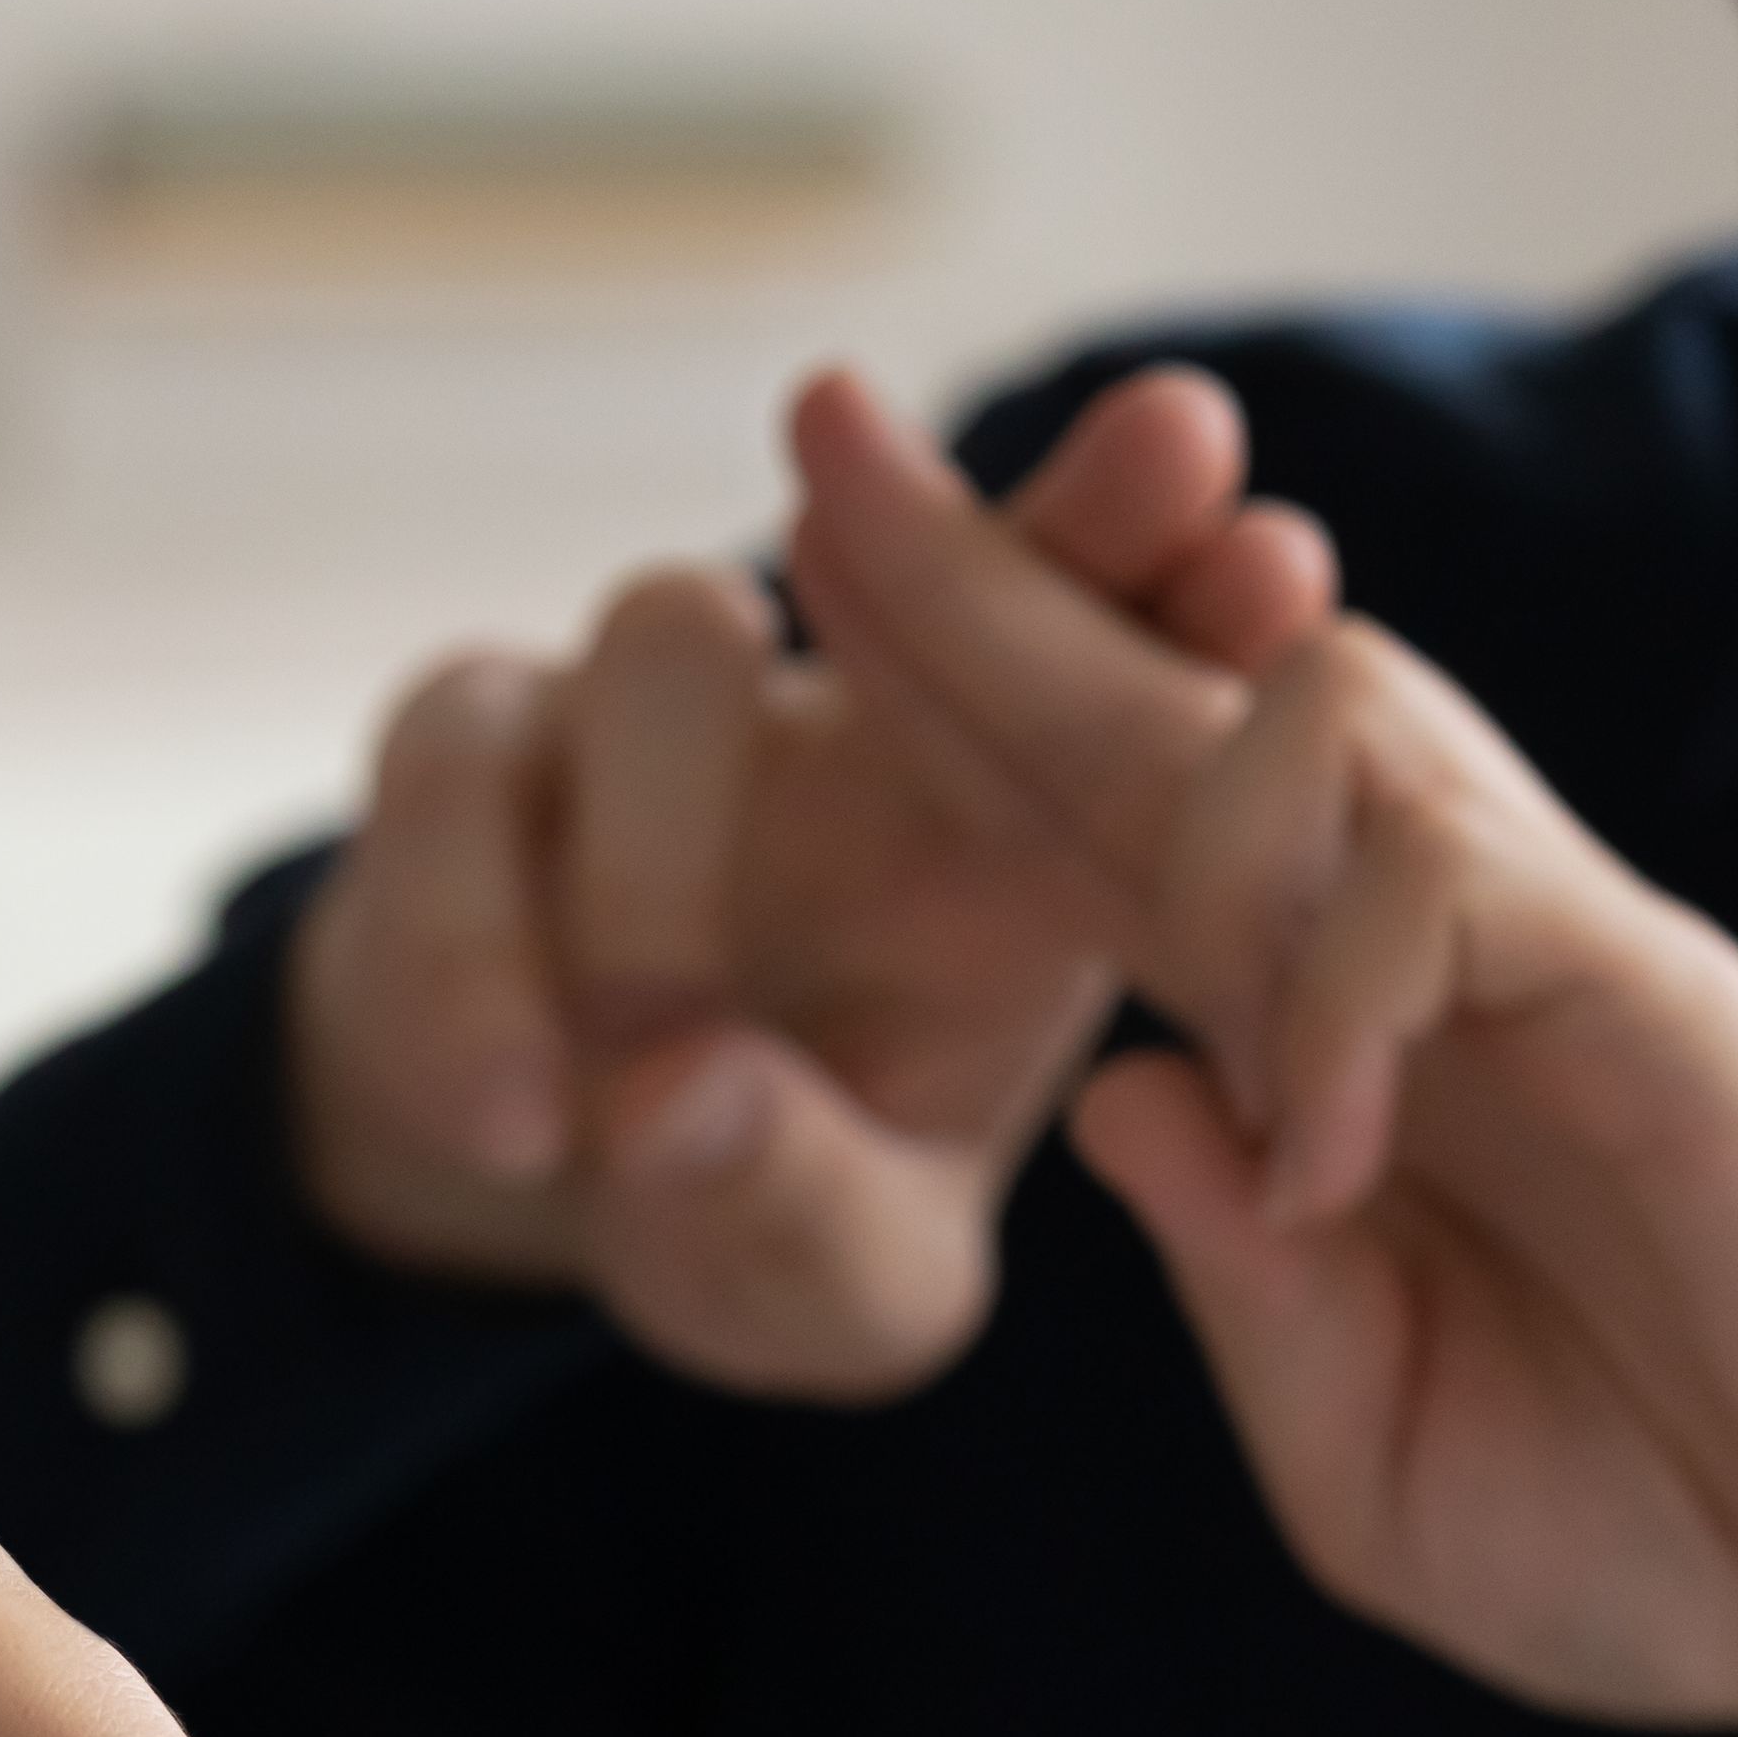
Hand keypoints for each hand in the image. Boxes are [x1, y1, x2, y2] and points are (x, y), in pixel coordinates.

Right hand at [291, 362, 1339, 1400]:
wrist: (518, 1175)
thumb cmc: (744, 1214)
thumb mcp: (829, 1286)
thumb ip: (805, 1215)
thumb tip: (668, 1097)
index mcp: (1000, 845)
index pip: (1117, 695)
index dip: (1192, 617)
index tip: (1283, 563)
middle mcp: (845, 732)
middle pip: (957, 563)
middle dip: (1063, 519)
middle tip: (1181, 450)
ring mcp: (643, 709)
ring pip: (671, 643)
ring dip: (665, 857)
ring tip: (643, 1080)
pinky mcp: (463, 747)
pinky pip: (454, 788)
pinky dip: (468, 955)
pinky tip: (505, 1116)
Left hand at [776, 372, 1737, 1736]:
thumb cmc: (1665, 1539)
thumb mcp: (1368, 1457)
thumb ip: (1242, 1288)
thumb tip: (1111, 1095)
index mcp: (1331, 1063)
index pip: (1108, 830)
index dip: (964, 703)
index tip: (807, 569)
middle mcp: (1423, 965)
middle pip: (1176, 698)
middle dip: (990, 576)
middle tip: (818, 431)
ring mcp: (1545, 952)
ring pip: (1315, 713)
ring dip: (1180, 812)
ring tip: (1187, 1015)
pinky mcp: (1654, 984)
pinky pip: (1437, 877)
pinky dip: (1335, 1001)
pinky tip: (1335, 1166)